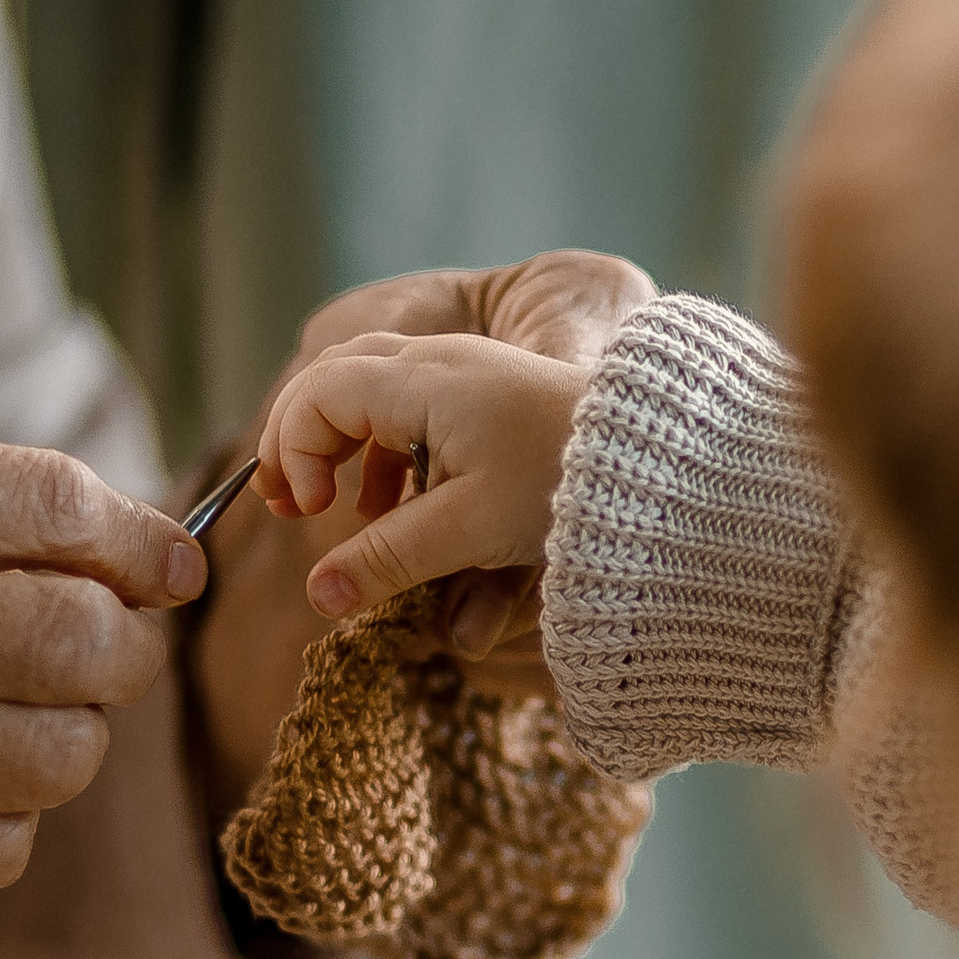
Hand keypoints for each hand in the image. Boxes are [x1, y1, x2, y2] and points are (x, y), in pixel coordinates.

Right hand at [0, 433, 205, 958]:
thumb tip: (111, 540)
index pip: (60, 511)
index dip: (141, 540)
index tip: (168, 563)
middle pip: (84, 642)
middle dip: (122, 645)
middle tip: (100, 644)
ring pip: (57, 755)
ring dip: (67, 736)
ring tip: (15, 713)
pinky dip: (1, 820)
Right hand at [191, 250, 655, 813]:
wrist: (667, 464)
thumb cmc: (572, 490)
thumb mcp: (471, 532)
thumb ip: (386, 560)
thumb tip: (318, 596)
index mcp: (425, 380)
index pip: (318, 394)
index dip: (296, 451)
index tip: (313, 513)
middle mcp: (439, 362)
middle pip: (333, 378)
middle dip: (301, 440)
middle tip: (291, 506)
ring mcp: (465, 373)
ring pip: (369, 386)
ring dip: (339, 442)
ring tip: (331, 506)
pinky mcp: (489, 396)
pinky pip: (407, 402)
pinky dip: (381, 446)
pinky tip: (389, 501)